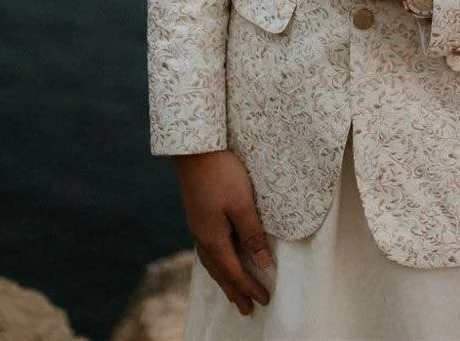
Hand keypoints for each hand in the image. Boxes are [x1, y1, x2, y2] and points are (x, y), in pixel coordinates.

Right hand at [173, 149, 271, 316]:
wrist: (194, 150)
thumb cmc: (222, 174)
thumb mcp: (243, 205)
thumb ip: (252, 234)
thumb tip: (263, 263)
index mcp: (213, 238)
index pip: (234, 271)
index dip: (249, 286)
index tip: (265, 299)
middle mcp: (202, 237)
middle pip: (220, 272)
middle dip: (235, 291)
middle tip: (247, 309)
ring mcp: (198, 226)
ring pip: (212, 262)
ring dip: (224, 279)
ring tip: (234, 292)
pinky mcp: (198, 215)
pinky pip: (208, 249)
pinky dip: (217, 263)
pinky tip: (220, 259)